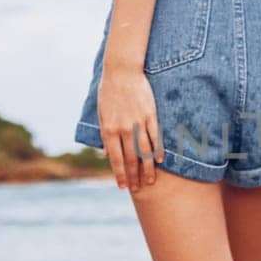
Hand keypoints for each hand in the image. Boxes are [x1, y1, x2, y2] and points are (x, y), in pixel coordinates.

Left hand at [96, 66, 163, 189]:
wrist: (122, 71)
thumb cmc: (109, 92)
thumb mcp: (101, 114)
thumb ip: (104, 135)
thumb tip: (105, 154)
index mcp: (109, 129)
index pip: (115, 158)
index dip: (120, 174)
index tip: (123, 186)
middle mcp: (124, 129)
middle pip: (131, 158)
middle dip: (134, 176)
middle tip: (137, 189)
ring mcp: (139, 122)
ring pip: (145, 151)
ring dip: (148, 168)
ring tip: (150, 181)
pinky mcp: (151, 115)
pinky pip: (155, 136)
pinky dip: (158, 150)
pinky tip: (160, 161)